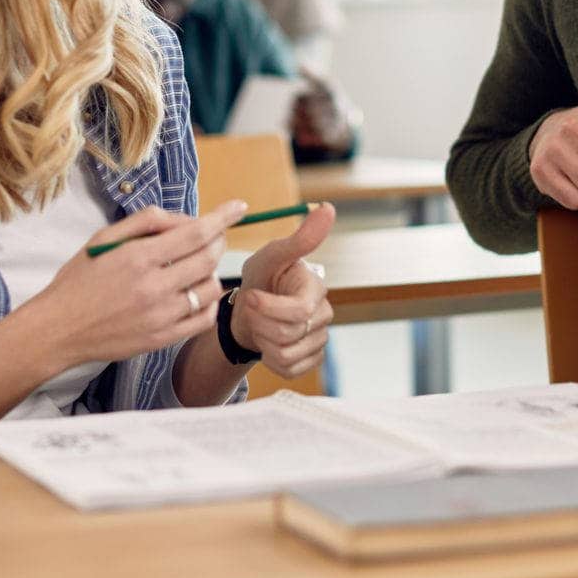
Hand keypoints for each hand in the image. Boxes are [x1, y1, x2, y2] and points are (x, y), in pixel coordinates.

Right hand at [34, 200, 248, 366]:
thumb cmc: (78, 280)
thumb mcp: (103, 239)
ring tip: (195, 267)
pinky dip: (207, 302)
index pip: (196, 233)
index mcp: (139, 258)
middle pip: (209, 258)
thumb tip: (182, 219)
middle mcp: (154, 287)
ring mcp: (161, 316)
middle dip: (218, 241)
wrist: (58, 329)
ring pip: (210, 289)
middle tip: (212, 237)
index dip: (222, 218)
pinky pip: (203, 319)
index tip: (238, 207)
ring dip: (211, 273)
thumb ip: (145, 222)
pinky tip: (194, 293)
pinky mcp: (162, 339)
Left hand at [232, 203, 335, 378]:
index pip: (299, 311)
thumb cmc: (261, 277)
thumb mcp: (271, 256)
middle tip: (253, 308)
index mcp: (317, 289)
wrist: (249, 309)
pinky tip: (267, 341)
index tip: (250, 296)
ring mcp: (319, 339)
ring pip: (285, 354)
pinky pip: (289, 370)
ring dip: (262, 340)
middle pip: (288, 334)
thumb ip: (300, 238)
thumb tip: (328, 208)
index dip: (269, 308)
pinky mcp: (311, 359)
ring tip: (260, 323)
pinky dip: (270, 359)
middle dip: (260, 323)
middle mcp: (324, 315)